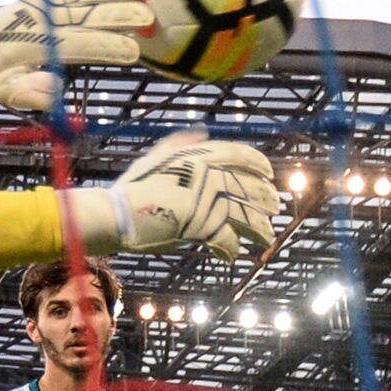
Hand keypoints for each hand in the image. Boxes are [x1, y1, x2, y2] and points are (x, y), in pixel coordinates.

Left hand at [0, 0, 152, 111]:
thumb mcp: (5, 92)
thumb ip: (31, 93)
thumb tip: (58, 90)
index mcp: (39, 46)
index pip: (81, 45)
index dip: (108, 47)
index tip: (134, 52)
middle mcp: (43, 21)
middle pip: (89, 15)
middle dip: (121, 15)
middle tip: (149, 18)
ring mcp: (41, 6)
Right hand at [61, 129, 278, 261]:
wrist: (116, 214)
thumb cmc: (132, 187)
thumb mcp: (155, 158)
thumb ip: (180, 144)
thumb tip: (202, 134)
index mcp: (200, 156)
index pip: (241, 155)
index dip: (260, 165)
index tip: (269, 174)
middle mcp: (209, 176)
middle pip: (251, 188)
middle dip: (267, 199)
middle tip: (274, 209)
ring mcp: (207, 202)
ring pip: (247, 217)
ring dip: (260, 229)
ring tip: (266, 238)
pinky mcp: (203, 227)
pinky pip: (227, 241)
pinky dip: (231, 250)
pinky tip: (233, 255)